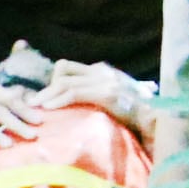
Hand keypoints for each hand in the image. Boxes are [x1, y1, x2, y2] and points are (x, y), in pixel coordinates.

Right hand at [0, 74, 33, 165]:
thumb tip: (8, 116)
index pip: (6, 93)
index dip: (23, 104)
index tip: (37, 115)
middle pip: (7, 100)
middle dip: (25, 113)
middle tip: (40, 124)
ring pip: (0, 111)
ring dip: (17, 125)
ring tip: (29, 137)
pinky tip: (6, 145)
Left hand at [33, 60, 152, 134]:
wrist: (157, 119)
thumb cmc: (136, 114)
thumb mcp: (113, 100)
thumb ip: (96, 96)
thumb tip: (77, 105)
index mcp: (102, 70)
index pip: (67, 68)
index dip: (51, 82)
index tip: (42, 98)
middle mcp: (102, 71)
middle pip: (63, 72)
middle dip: (45, 88)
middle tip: (32, 103)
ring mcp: (105, 81)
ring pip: (65, 83)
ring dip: (47, 96)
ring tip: (36, 108)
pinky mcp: (106, 93)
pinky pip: (75, 94)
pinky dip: (59, 101)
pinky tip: (50, 109)